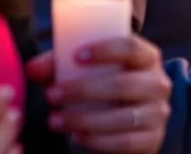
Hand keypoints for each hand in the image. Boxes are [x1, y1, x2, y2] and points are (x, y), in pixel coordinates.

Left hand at [28, 35, 170, 152]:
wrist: (131, 114)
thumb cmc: (106, 82)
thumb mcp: (88, 69)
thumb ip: (59, 64)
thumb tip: (32, 68)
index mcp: (147, 57)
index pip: (131, 47)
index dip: (105, 51)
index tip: (75, 56)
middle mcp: (158, 83)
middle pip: (123, 85)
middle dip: (83, 90)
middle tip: (52, 95)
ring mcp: (158, 113)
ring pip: (123, 117)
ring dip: (84, 120)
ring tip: (55, 120)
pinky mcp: (152, 139)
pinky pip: (126, 143)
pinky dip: (99, 141)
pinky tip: (77, 136)